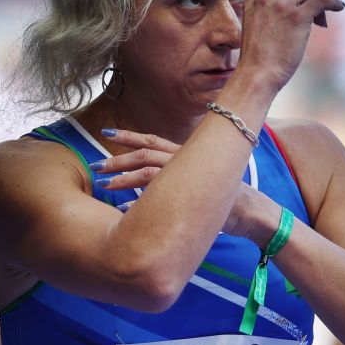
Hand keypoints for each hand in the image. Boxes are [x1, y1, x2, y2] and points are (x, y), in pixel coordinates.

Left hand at [92, 130, 272, 239]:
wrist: (250, 211)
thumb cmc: (222, 197)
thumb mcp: (198, 178)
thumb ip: (176, 175)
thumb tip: (151, 181)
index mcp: (184, 154)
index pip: (152, 139)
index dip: (129, 135)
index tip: (107, 132)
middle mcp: (184, 161)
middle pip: (145, 153)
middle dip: (117, 158)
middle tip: (95, 165)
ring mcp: (187, 179)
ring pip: (148, 173)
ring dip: (122, 180)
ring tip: (103, 185)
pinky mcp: (190, 198)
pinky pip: (156, 201)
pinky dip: (136, 206)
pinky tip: (121, 210)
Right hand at [238, 0, 344, 92]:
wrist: (257, 75)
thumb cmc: (258, 58)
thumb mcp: (256, 27)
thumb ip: (272, 9)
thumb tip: (306, 3)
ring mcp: (281, 5)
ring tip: (320, 19)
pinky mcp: (297, 17)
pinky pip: (321, 0)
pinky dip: (334, 2)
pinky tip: (339, 7)